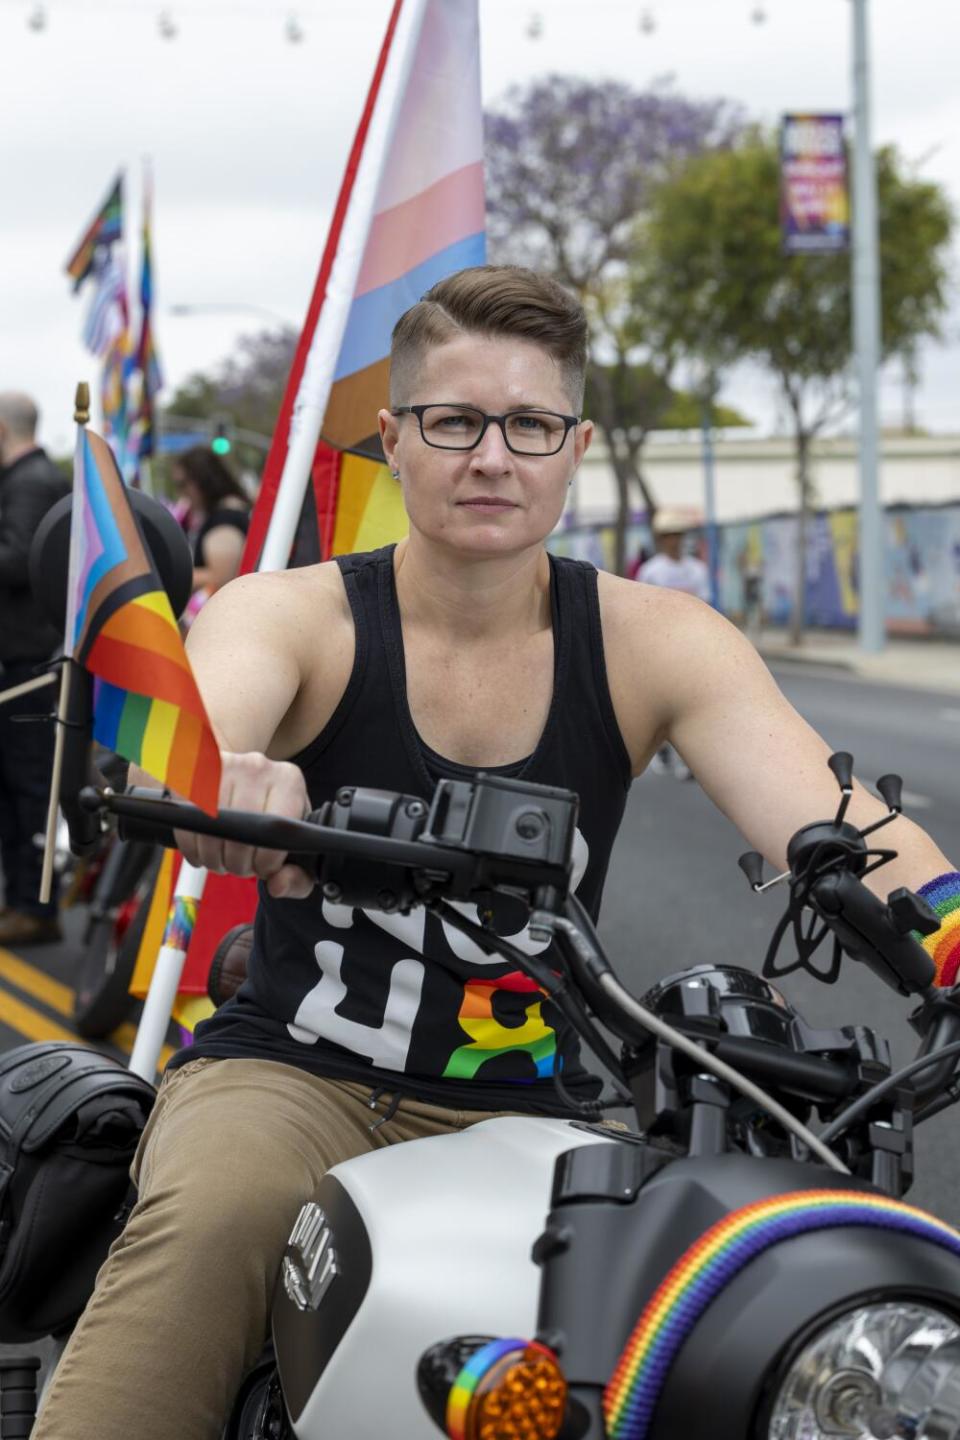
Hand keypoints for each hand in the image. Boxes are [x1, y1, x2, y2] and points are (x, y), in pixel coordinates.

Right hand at [174, 750, 313, 898]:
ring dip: (213, 857)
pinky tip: (202, 853)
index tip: (262, 870)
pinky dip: (191, 847)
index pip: (276, 828)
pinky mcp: (194, 774)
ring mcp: (223, 766)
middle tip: (240, 867)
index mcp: (288, 780)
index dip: (266, 861)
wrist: (244, 777)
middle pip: (240, 829)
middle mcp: (256, 766)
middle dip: (238, 863)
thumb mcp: (295, 842)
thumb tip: (278, 885)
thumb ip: (298, 875)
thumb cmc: (272, 814)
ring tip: (222, 861)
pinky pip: (186, 821)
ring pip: (210, 827)